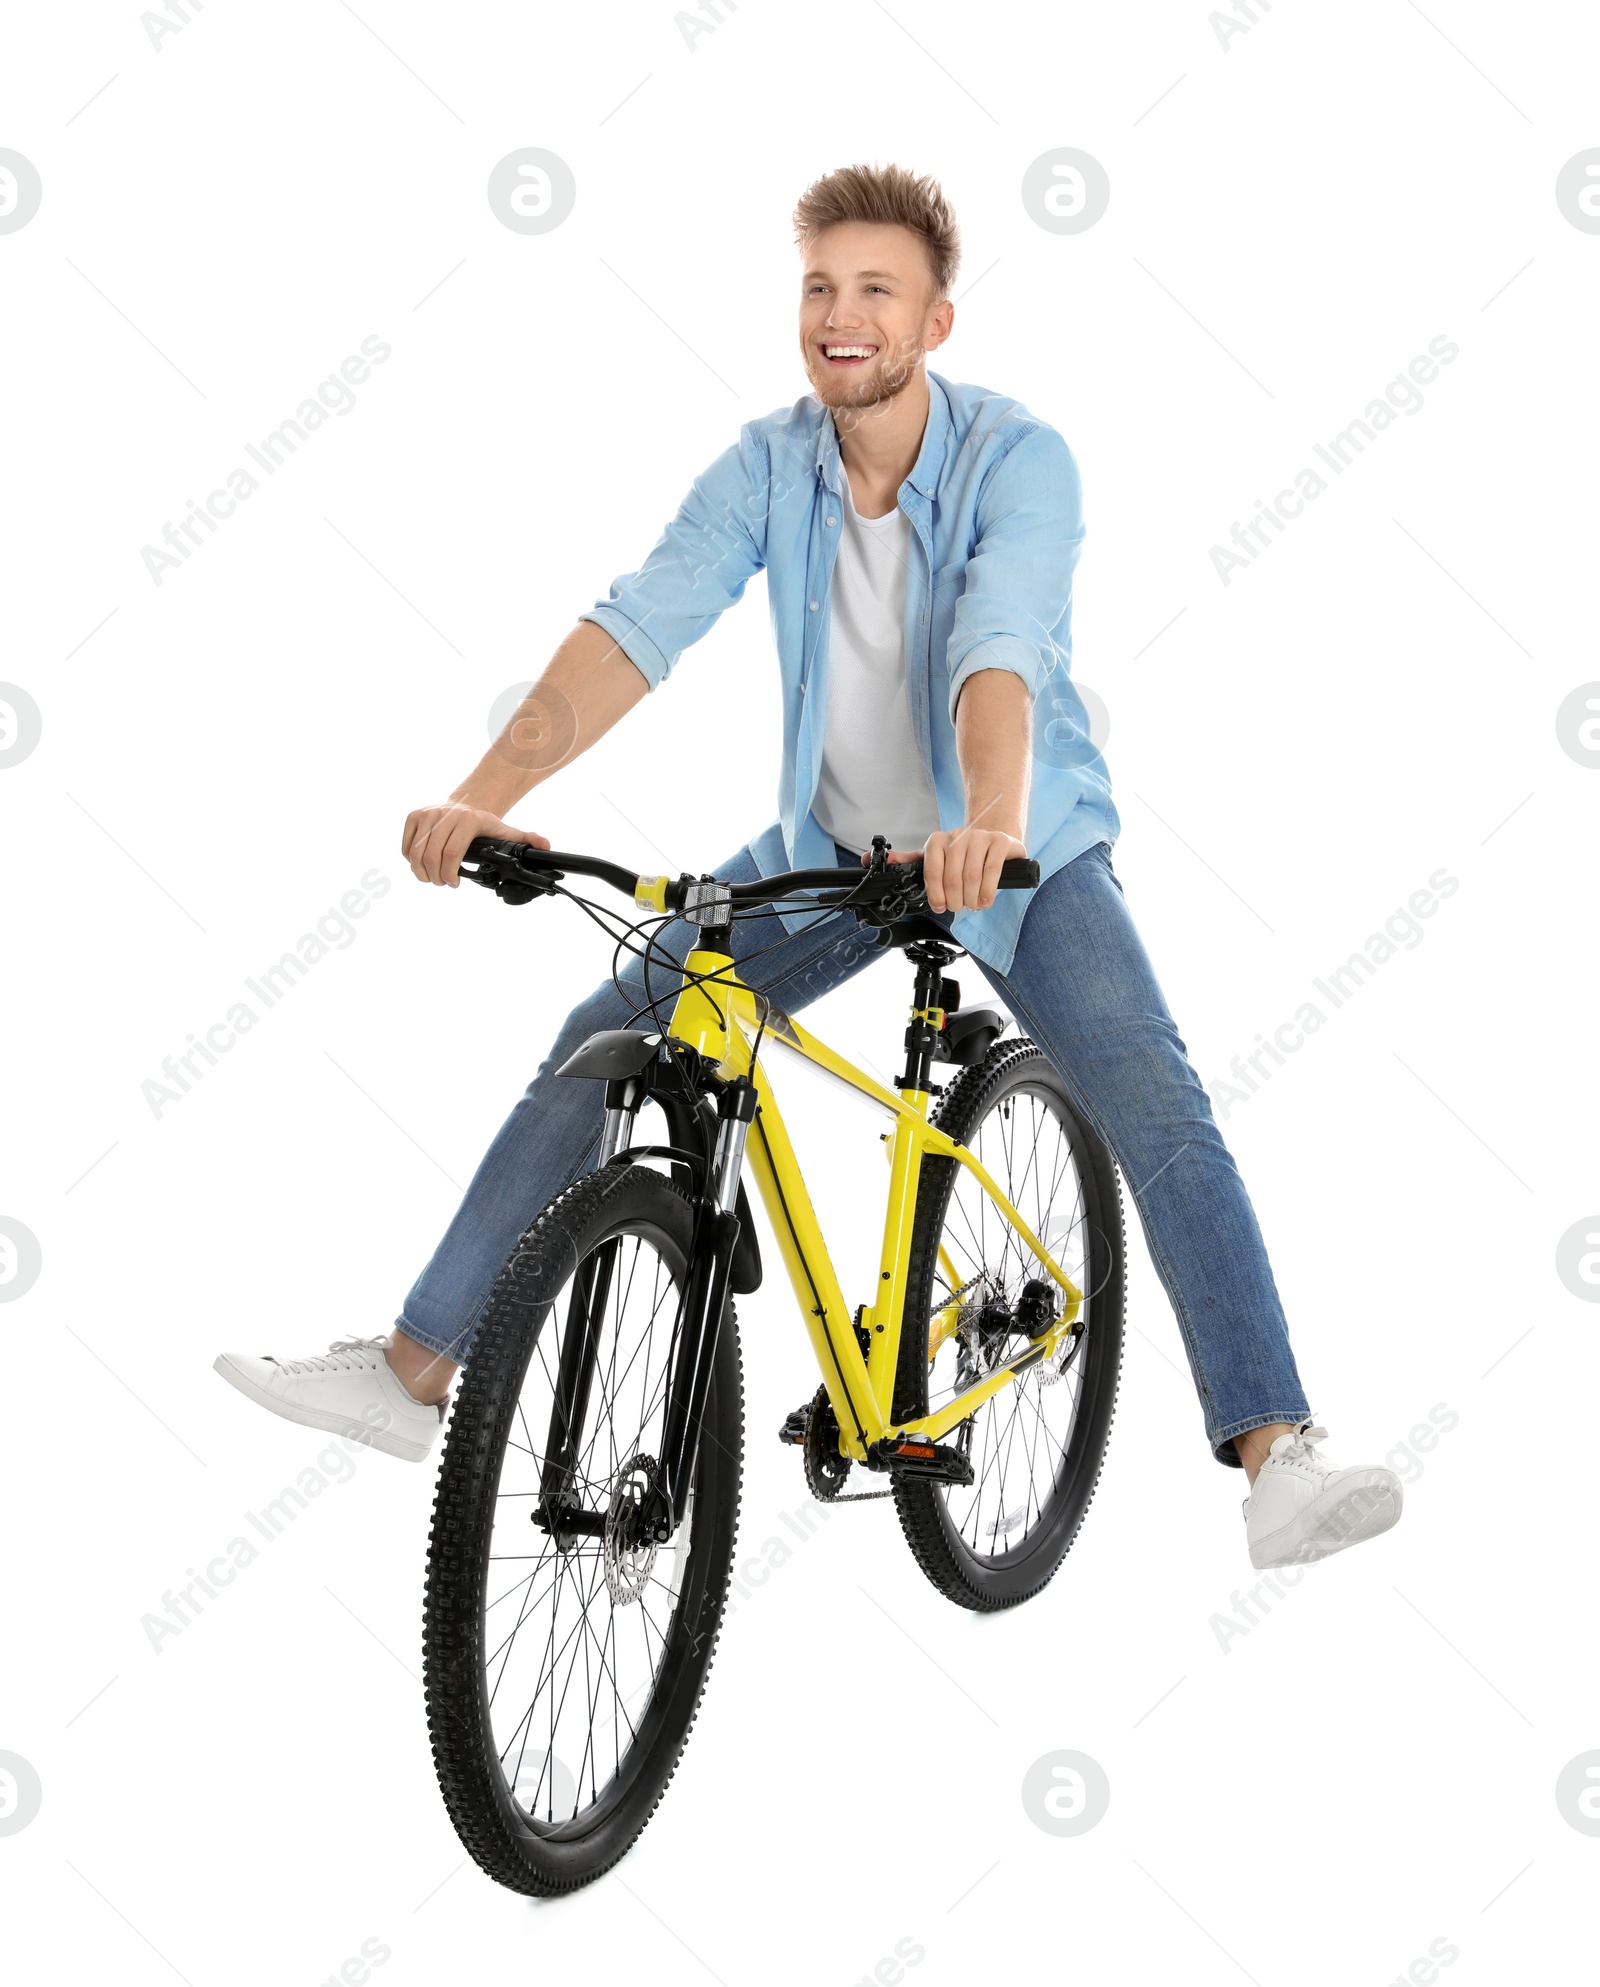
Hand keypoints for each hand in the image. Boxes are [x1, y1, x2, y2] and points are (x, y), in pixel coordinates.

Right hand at [401, 802, 549, 886]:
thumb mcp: (505, 830)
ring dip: (421, 872)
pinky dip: (410, 859)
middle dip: (435, 877)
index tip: (455, 884)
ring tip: (431, 879)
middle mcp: (446, 814)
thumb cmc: (485, 824)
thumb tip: (546, 847)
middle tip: (442, 884)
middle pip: (431, 855)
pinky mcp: (415, 816)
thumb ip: (525, 840)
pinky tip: (422, 865)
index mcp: (469, 820)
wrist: (467, 802)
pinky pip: (406, 843)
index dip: (450, 875)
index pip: (453, 854)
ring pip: (415, 851)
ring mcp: (428, 813)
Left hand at [876, 827, 1027, 913]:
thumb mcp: (934, 857)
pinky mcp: (999, 842)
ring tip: (973, 904)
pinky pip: (991, 869)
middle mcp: (957, 836)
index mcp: (937, 841)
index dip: (935, 894)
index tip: (940, 907)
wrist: (995, 838)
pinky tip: (986, 900)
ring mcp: (979, 837)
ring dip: (972, 898)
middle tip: (959, 907)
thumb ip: (908, 861)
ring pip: (971, 875)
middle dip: (955, 900)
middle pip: (952, 877)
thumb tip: (870, 860)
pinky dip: (988, 890)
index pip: (931, 871)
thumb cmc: (962, 853)